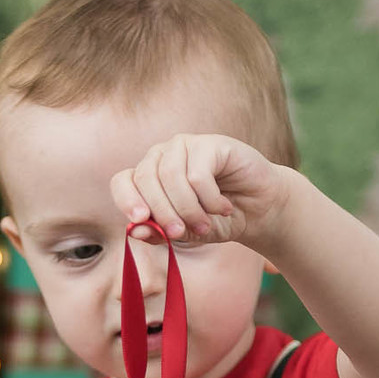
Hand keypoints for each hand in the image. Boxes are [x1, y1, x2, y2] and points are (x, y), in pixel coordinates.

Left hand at [110, 134, 291, 254]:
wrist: (256, 211)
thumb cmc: (216, 220)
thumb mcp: (184, 233)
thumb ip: (158, 232)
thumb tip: (134, 231)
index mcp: (148, 177)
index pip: (122, 181)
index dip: (126, 199)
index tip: (140, 219)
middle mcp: (162, 157)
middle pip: (146, 179)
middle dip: (162, 212)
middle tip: (180, 233)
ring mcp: (185, 146)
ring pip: (171, 177)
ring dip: (188, 209)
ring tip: (206, 224)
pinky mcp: (209, 144)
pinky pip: (197, 175)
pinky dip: (210, 200)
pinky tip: (223, 207)